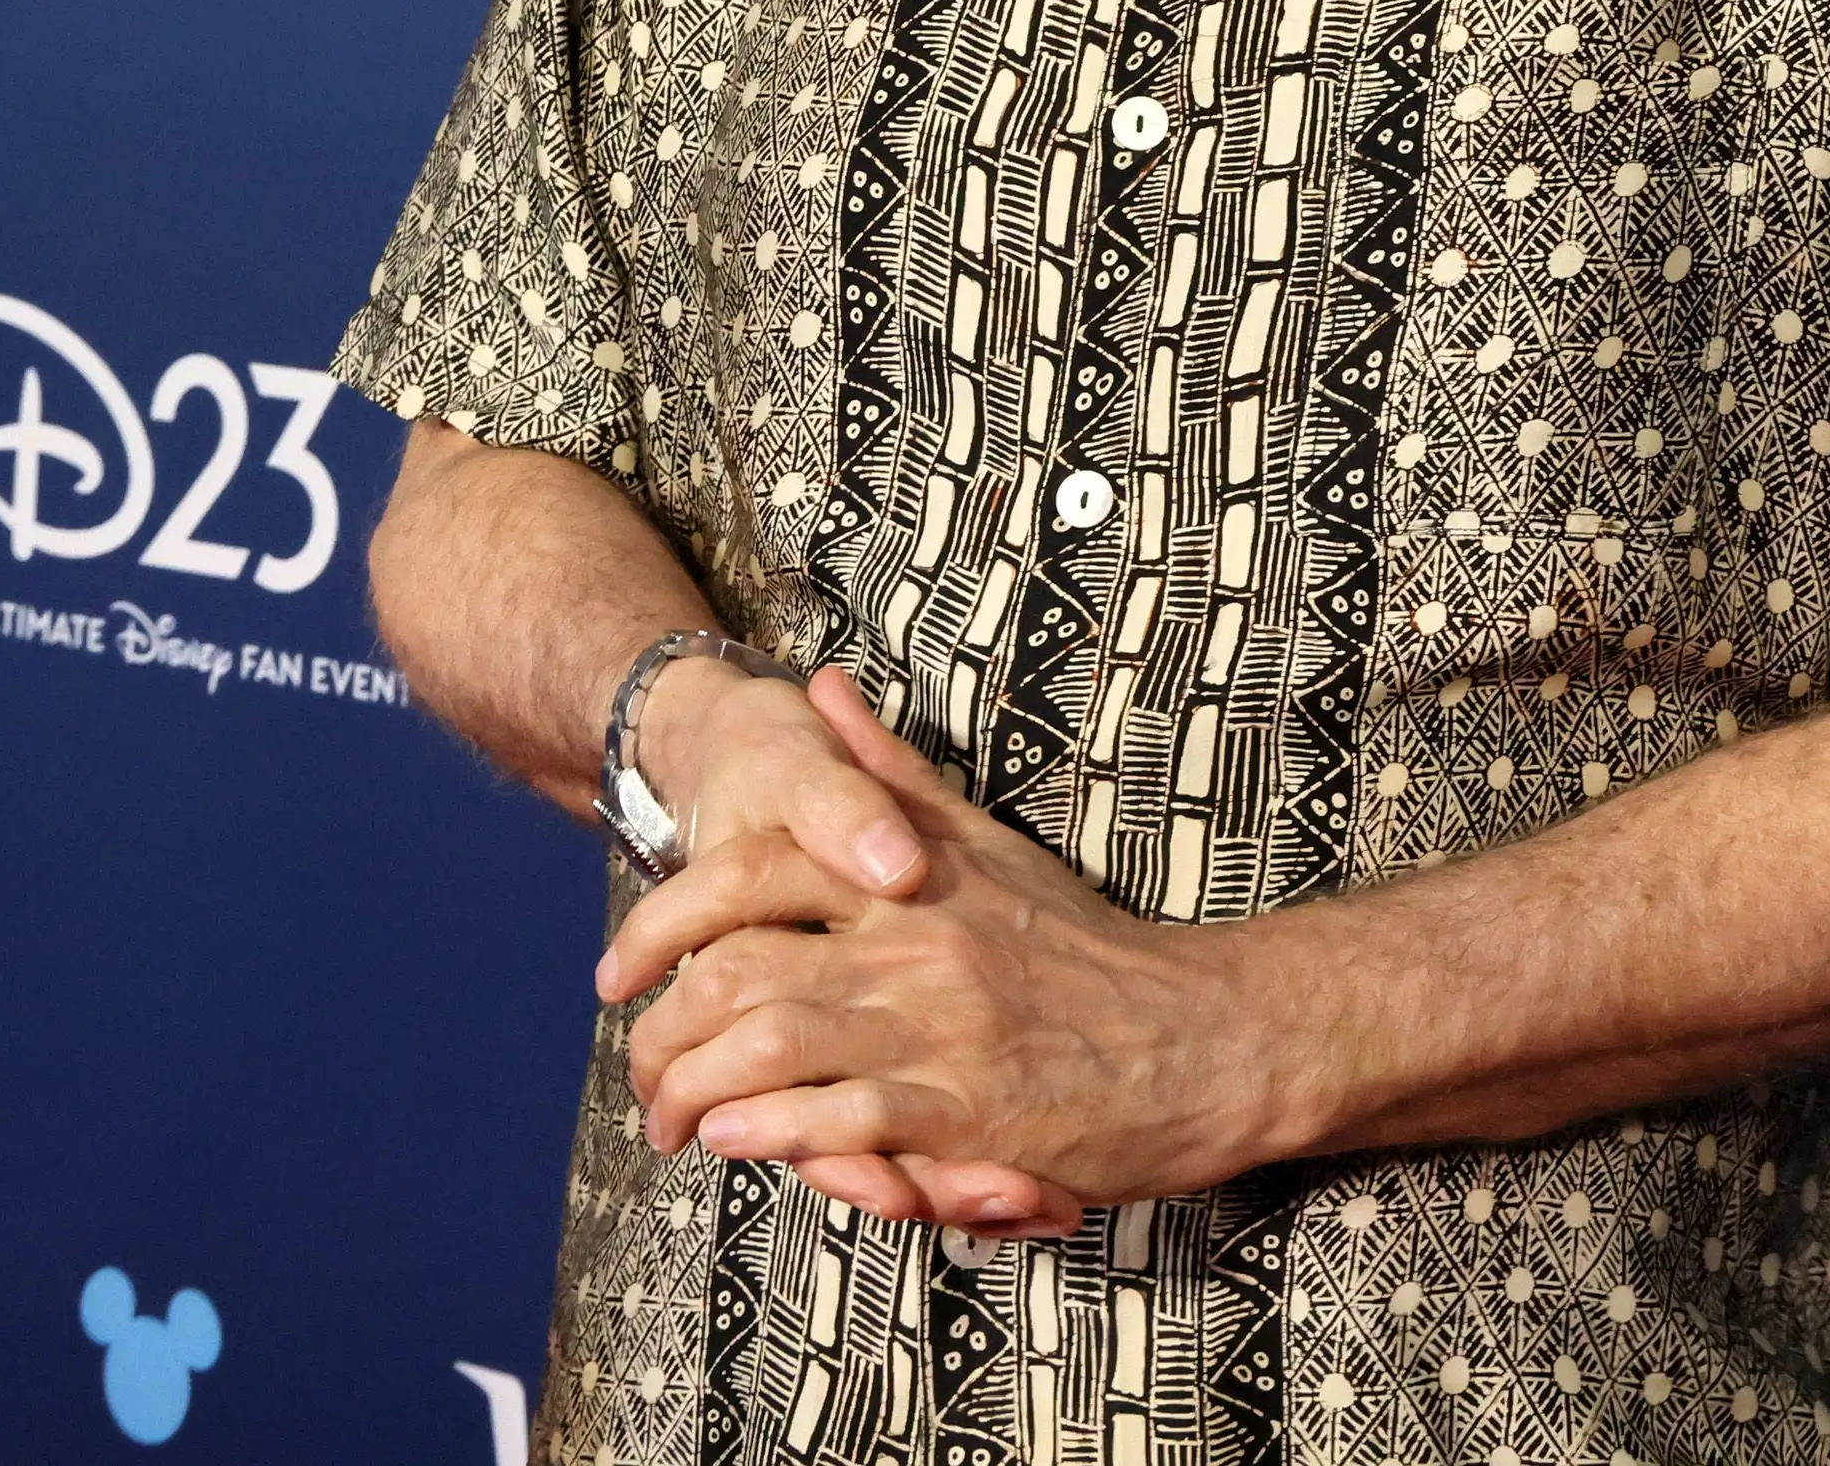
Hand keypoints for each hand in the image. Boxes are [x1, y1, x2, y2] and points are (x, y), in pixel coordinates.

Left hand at [611, 674, 1306, 1218]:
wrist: (1211, 1032)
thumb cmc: (1093, 949)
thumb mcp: (986, 845)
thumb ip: (890, 776)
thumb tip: (821, 688)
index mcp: (911, 875)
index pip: (749, 871)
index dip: (664, 923)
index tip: (618, 974)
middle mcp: (912, 940)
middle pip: (735, 970)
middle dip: (659, 1033)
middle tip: (637, 1076)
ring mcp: (938, 1025)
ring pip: (769, 1045)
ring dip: (695, 1093)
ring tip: (669, 1123)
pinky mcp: (968, 1111)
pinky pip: (842, 1118)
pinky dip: (772, 1131)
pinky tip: (735, 1140)